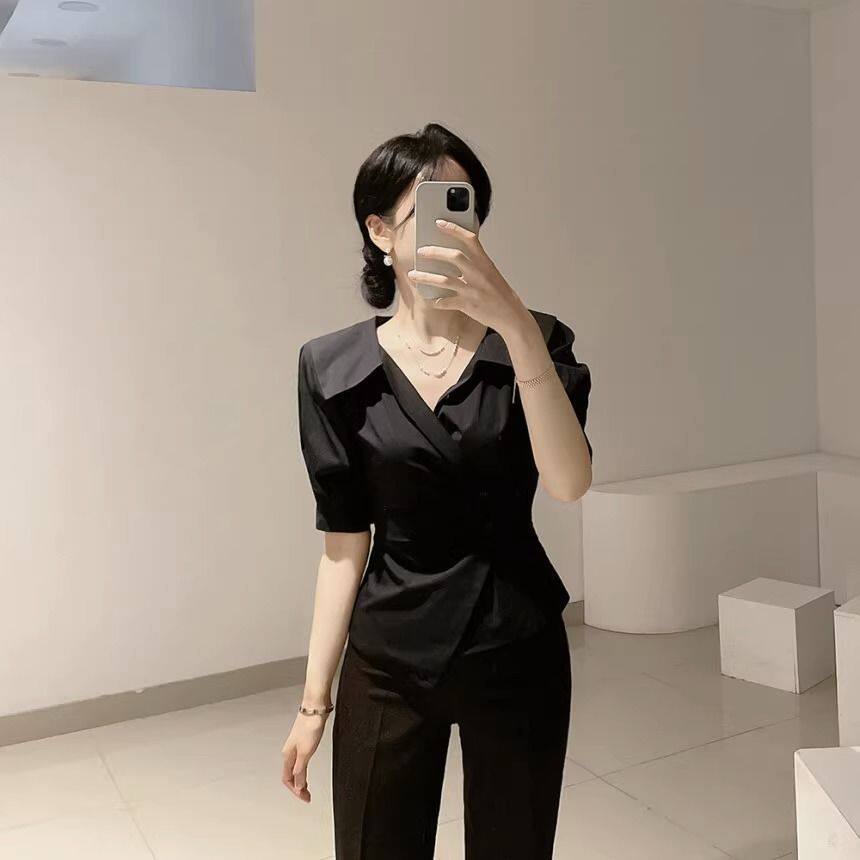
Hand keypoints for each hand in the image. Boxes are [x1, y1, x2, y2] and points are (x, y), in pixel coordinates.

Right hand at [281, 710, 327, 802]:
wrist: (315, 708)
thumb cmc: (310, 726)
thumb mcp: (305, 752)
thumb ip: (300, 770)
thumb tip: (297, 786)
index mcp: (288, 755)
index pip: (288, 780)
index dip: (296, 791)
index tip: (305, 798)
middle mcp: (290, 751)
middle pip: (290, 775)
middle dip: (297, 787)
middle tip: (306, 795)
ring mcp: (296, 745)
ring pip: (295, 767)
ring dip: (300, 779)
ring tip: (306, 787)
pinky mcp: (304, 740)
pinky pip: (300, 760)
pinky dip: (303, 769)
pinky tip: (307, 768)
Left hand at [408, 220, 530, 338]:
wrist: (511, 314)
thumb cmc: (498, 293)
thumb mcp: (490, 272)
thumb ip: (475, 262)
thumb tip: (454, 254)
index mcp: (485, 262)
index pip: (470, 239)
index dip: (454, 229)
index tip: (439, 222)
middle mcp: (479, 274)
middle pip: (454, 257)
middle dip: (434, 252)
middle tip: (420, 251)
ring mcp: (473, 289)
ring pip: (444, 280)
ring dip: (426, 277)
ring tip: (413, 275)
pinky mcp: (468, 305)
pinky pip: (446, 302)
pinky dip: (436, 301)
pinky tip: (430, 300)